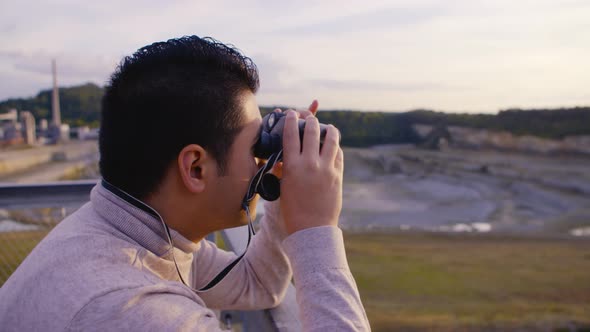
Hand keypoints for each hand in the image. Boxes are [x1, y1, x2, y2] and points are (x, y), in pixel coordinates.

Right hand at [279, 101, 342, 234]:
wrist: (312, 228)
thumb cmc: (293, 209)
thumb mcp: (284, 187)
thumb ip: (285, 169)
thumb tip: (284, 155)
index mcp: (292, 166)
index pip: (291, 135)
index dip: (291, 121)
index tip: (292, 113)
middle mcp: (310, 164)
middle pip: (312, 131)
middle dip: (311, 120)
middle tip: (310, 118)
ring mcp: (326, 168)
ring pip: (331, 139)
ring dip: (329, 129)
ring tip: (328, 127)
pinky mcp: (338, 175)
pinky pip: (338, 154)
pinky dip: (335, 147)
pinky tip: (333, 147)